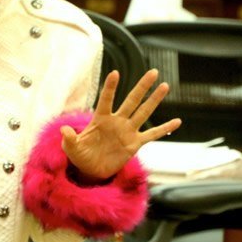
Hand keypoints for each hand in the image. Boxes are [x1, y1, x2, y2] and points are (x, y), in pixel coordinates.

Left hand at [61, 69, 181, 180]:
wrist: (91, 170)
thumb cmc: (80, 155)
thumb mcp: (71, 148)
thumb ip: (69, 138)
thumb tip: (64, 130)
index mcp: (100, 119)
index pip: (106, 100)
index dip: (110, 87)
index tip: (115, 73)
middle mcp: (116, 121)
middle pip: (131, 100)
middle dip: (142, 87)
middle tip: (153, 72)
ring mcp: (127, 131)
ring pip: (143, 112)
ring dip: (154, 100)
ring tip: (165, 86)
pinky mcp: (135, 143)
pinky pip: (152, 134)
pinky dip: (164, 129)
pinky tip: (177, 121)